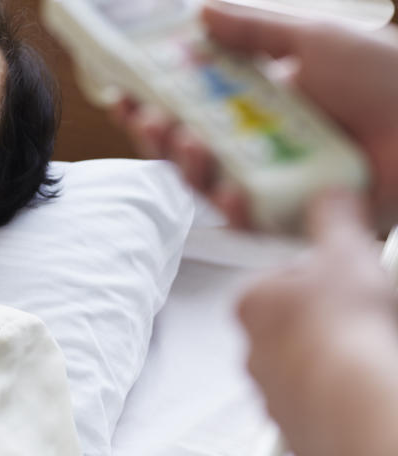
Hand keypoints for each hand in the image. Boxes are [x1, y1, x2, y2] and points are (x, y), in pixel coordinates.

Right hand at [110, 0, 397, 227]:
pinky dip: (234, 210)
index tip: (118, 91)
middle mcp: (257, 143)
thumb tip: (199, 9)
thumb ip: (252, 27)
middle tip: (146, 117)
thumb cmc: (388, 76)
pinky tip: (232, 193)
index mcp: (256, 101)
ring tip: (186, 144)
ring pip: (207, 186)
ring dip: (185, 166)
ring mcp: (273, 181)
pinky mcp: (295, 217)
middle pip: (185, 147)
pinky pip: (250, 222)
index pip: (186, 103)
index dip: (148, 99)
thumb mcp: (312, 37)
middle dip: (156, 135)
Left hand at [239, 191, 397, 455]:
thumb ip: (333, 218)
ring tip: (365, 347)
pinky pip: (314, 399)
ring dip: (329, 354)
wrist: (351, 392)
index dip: (318, 278)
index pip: (281, 282)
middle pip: (290, 326)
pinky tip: (360, 378)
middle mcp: (253, 348)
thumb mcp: (343, 251)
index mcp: (252, 302)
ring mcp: (272, 388)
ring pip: (301, 363)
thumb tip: (331, 195)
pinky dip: (334, 389)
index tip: (344, 281)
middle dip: (323, 319)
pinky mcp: (294, 421)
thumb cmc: (339, 324)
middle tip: (361, 314)